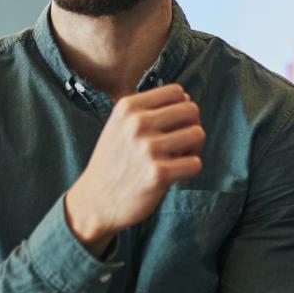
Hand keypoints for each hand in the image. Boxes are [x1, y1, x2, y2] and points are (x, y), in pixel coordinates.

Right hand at [64, 84, 203, 254]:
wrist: (95, 201)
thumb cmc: (114, 162)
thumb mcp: (120, 125)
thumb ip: (149, 110)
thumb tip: (188, 99)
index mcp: (128, 107)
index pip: (176, 92)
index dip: (181, 107)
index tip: (172, 125)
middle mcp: (137, 123)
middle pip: (192, 110)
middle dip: (191, 126)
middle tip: (179, 144)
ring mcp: (147, 148)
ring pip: (198, 134)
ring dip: (193, 148)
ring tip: (177, 158)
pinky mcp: (158, 174)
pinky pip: (195, 163)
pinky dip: (189, 169)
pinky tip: (174, 174)